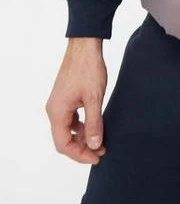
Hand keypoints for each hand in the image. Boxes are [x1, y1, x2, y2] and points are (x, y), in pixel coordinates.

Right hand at [45, 39, 107, 163]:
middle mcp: (54, 109)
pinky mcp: (64, 98)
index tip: (96, 157)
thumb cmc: (88, 68)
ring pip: (67, 129)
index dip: (79, 155)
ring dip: (82, 136)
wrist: (85, 45)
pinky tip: (94, 125)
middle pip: (63, 139)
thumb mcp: (94, 97)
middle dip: (82, 147)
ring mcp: (58, 103)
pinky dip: (81, 125)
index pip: (63, 144)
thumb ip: (94, 123)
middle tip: (101, 150)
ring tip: (100, 139)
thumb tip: (95, 145)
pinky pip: (70, 119)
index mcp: (57, 112)